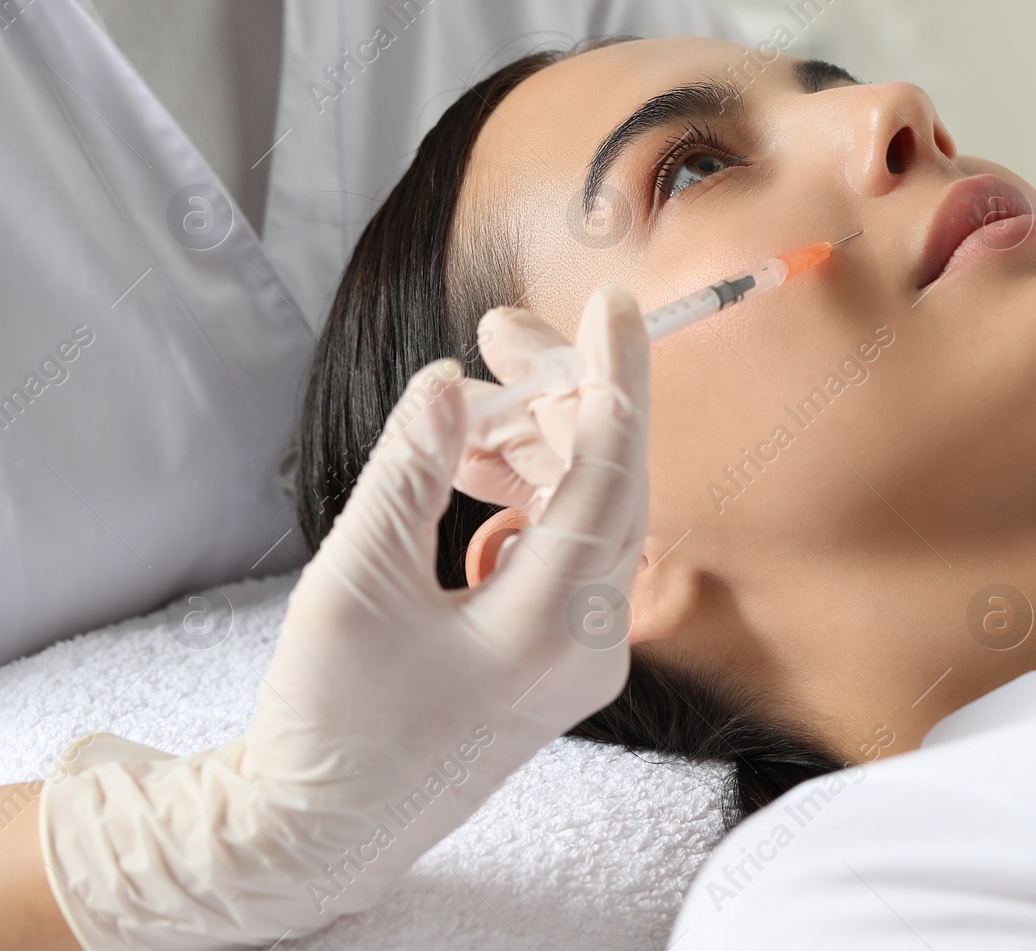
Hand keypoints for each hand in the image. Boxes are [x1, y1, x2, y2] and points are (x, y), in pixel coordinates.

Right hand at [40, 286, 650, 949]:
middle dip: (557, 399)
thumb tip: (448, 381)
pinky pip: (564, 552)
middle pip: (605, 483)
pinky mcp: (559, 659)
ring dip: (534, 449)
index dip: (612, 376)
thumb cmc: (328, 723)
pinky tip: (468, 474)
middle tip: (497, 334)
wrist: (321, 833)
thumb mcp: (353, 583)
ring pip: (586, 514)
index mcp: (551, 628)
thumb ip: (408, 472)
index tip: (613, 303)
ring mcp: (581, 657)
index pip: (611, 471)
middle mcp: (589, 645)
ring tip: (465, 406)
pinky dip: (525, 500)